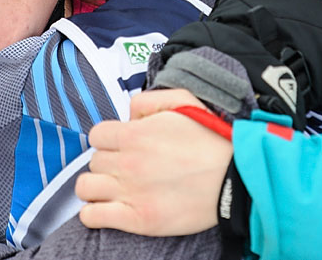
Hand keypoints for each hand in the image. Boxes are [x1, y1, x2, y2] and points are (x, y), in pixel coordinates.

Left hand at [76, 89, 232, 236]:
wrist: (236, 179)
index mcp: (135, 134)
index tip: (121, 146)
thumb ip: (149, 101)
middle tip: (127, 168)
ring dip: (96, 187)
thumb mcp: (184, 102)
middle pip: (94, 161)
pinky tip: (108, 209)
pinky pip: (92, 216)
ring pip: (86, 187)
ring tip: (114, 188)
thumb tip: (128, 113)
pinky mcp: (138, 219)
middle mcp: (127, 163)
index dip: (109, 140)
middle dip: (108, 162)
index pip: (97, 135)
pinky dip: (94, 213)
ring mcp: (130, 192)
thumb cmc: (213, 141)